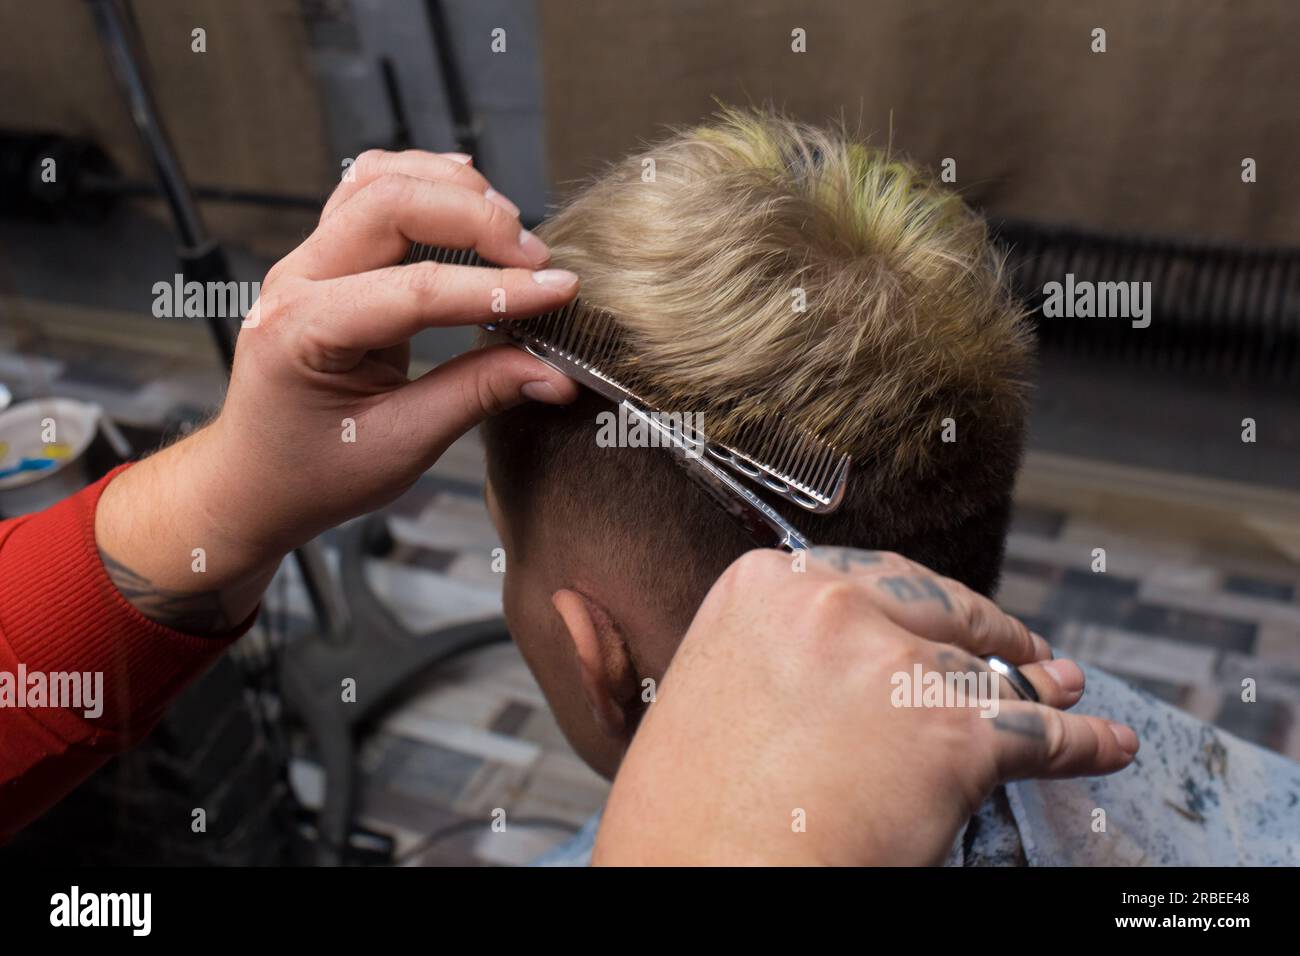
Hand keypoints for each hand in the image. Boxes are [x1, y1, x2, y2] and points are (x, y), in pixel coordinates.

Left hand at [95, 150, 578, 630]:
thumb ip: (477, 395)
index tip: (560, 292)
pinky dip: (425, 183)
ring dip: (452, 190)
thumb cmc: (313, 473)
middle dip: (476, 219)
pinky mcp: (327, 259)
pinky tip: (468, 195)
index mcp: (301, 331)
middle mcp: (295, 279)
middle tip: (539, 259)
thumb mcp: (401, 446)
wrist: (254, 482)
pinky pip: (372, 192)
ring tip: (510, 230)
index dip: (497, 287)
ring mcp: (306, 260)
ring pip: (379, 180)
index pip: (415, 288)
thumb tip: (553, 372)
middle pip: (391, 203)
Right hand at [594, 547, 1138, 865]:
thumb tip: (824, 673)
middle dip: (985, 630)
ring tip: (1064, 689)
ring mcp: (896, 667)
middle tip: (1017, 647)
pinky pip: (1038, 735)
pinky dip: (1081, 743)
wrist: (706, 874)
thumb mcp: (707, 694)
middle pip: (938, 607)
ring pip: (987, 672)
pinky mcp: (952, 736)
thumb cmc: (687, 815)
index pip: (864, 578)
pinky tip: (1102, 745)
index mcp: (762, 589)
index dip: (915, 604)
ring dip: (1037, 684)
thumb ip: (771, 655)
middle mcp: (830, 608)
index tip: (940, 616)